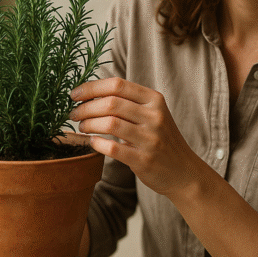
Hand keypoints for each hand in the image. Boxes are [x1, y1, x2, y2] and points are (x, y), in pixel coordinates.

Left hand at [69, 77, 205, 197]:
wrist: (183, 171)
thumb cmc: (161, 139)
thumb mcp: (153, 113)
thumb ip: (129, 102)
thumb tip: (91, 92)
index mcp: (155, 99)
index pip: (117, 84)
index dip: (92, 87)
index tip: (74, 94)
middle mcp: (155, 116)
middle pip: (111, 103)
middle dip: (85, 107)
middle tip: (74, 114)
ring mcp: (150, 138)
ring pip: (110, 123)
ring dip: (88, 124)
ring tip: (82, 127)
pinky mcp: (144, 160)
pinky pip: (113, 148)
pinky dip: (97, 143)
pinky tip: (93, 142)